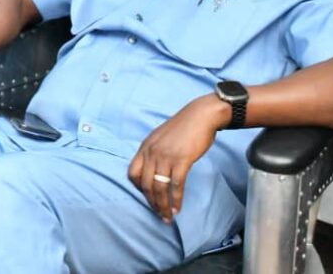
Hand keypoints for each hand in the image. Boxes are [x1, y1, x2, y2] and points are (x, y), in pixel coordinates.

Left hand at [127, 95, 229, 222]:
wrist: (200, 116)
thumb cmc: (183, 128)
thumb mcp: (160, 138)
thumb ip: (154, 152)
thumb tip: (154, 170)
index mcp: (145, 147)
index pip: (132, 173)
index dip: (138, 188)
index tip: (148, 197)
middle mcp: (151, 152)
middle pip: (145, 184)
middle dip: (151, 202)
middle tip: (158, 214)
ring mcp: (165, 155)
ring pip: (159, 187)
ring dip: (162, 205)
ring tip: (167, 216)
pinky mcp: (181, 159)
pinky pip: (175, 184)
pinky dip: (176, 199)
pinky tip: (178, 207)